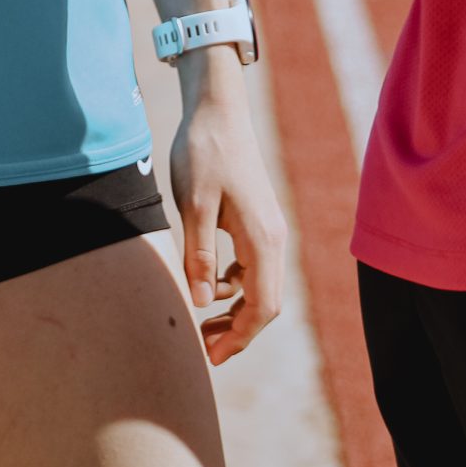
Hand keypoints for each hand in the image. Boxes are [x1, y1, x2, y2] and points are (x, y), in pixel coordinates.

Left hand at [168, 68, 287, 365]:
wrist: (218, 109)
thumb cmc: (203, 153)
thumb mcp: (192, 204)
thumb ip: (198, 254)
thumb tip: (201, 303)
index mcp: (262, 239)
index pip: (262, 307)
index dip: (239, 338)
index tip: (212, 357)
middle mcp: (273, 238)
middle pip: (265, 302)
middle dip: (238, 331)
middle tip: (204, 350)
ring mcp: (267, 229)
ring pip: (259, 286)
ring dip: (235, 310)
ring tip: (203, 324)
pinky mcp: (257, 221)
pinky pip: (252, 267)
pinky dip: (234, 286)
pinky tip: (209, 285)